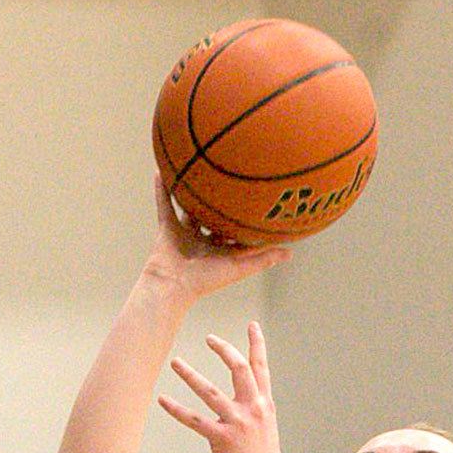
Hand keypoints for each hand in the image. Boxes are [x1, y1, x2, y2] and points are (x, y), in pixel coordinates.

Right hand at [144, 173, 289, 299]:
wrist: (174, 284)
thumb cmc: (207, 280)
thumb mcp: (240, 267)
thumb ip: (263, 259)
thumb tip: (291, 252)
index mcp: (219, 250)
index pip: (235, 231)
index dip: (244, 218)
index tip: (257, 200)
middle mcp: (202, 240)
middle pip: (213, 216)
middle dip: (220, 202)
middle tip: (230, 179)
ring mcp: (183, 233)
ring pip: (189, 207)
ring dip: (191, 191)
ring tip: (196, 168)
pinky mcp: (166, 227)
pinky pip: (164, 204)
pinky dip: (161, 189)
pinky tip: (162, 170)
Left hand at [160, 322, 289, 452]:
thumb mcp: (266, 431)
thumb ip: (255, 412)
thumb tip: (246, 403)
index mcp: (264, 405)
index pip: (261, 368)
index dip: (257, 344)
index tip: (252, 325)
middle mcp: (252, 409)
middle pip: (238, 368)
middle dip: (223, 349)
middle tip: (209, 338)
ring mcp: (237, 423)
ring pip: (210, 391)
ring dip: (190, 374)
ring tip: (175, 362)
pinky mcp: (222, 439)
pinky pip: (194, 420)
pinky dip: (176, 409)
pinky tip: (162, 399)